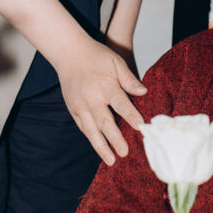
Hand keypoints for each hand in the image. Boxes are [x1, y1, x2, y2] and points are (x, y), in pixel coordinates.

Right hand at [55, 36, 146, 165]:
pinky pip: (83, 126)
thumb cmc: (95, 55)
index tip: (141, 128)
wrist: (69, 52)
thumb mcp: (116, 62)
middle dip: (115, 139)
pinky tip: (99, 147)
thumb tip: (143, 93)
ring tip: (110, 160)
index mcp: (104, 85)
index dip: (132, 116)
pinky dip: (91, 137)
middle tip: (124, 153)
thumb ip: (129, 79)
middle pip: (105, 122)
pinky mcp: (72, 108)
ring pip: (92, 129)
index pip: (121, 104)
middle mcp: (91, 97)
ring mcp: (79, 104)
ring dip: (101, 146)